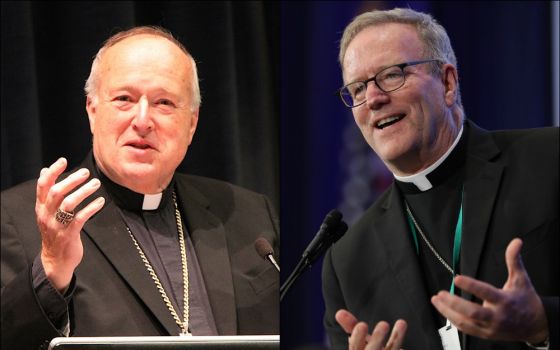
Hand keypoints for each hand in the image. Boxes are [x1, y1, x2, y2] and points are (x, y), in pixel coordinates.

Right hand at [36, 157, 104, 291]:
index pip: (43, 186)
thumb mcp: (47, 212)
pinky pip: (80, 218)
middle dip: (72, 180)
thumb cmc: (55, 232)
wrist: (55, 261)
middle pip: (57, 192)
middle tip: (86, 172)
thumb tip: (44, 170)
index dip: (52, 172)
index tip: (63, 161)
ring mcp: (57, 225)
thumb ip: (47, 193)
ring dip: (84, 191)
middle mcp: (47, 215)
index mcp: (41, 208)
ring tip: (96, 183)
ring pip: (69, 204)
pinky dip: (92, 208)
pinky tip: (101, 201)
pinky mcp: (69, 234)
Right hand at [335, 309, 406, 349]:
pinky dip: (402, 348)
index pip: (355, 348)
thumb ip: (350, 326)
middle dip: (377, 339)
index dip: (358, 337)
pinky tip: (405, 335)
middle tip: (383, 323)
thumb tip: (339, 313)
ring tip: (401, 322)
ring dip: (396, 337)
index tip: (362, 324)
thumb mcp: (360, 341)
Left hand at [431, 238, 547, 343]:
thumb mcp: (521, 279)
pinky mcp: (486, 334)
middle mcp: (497, 316)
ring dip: (448, 312)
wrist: (536, 326)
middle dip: (454, 303)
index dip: (471, 286)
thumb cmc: (526, 300)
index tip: (457, 278)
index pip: (486, 293)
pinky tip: (444, 310)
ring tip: (436, 299)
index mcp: (505, 301)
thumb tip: (516, 241)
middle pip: (473, 312)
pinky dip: (453, 320)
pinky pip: (466, 329)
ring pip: (466, 323)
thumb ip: (514, 260)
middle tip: (440, 293)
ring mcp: (491, 328)